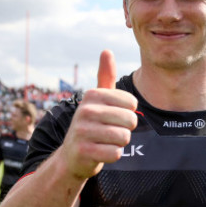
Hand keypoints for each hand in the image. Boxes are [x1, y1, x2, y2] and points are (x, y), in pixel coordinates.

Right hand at [59, 50, 137, 179]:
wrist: (72, 156)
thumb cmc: (92, 124)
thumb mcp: (98, 100)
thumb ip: (105, 76)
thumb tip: (106, 50)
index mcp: (92, 95)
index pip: (132, 103)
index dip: (128, 113)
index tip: (113, 117)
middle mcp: (85, 110)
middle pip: (130, 120)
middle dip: (125, 129)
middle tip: (110, 132)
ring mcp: (82, 130)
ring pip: (124, 137)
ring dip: (119, 143)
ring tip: (105, 141)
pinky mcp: (84, 150)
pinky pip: (115, 153)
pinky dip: (112, 155)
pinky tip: (101, 152)